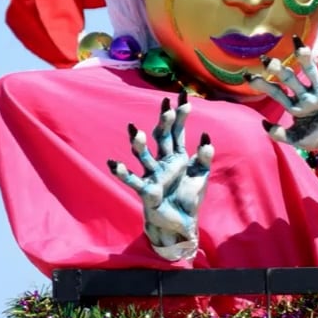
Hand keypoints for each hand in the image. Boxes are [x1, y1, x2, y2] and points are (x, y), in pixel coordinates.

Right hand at [108, 90, 212, 261]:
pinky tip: (112, 163)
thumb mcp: (201, 176)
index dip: (181, 114)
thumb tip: (205, 136)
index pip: (178, 131)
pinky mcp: (147, 190)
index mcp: (177, 156)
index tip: (183, 95)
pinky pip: (133, 180)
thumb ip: (204, 157)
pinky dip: (122, 172)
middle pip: (162, 138)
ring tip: (134, 130)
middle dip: (163, 123)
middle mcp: (163, 162)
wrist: (182, 222)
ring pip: (144, 155)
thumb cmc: (189, 197)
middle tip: (165, 107)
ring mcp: (153, 175)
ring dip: (139, 144)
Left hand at [247, 36, 317, 200]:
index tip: (247, 76)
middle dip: (280, 69)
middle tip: (268, 60)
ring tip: (299, 47)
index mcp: (295, 106)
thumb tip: (263, 124)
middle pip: (291, 78)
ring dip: (305, 58)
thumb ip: (281, 135)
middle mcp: (306, 93)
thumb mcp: (298, 139)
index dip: (262, 84)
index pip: (276, 92)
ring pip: (311, 69)